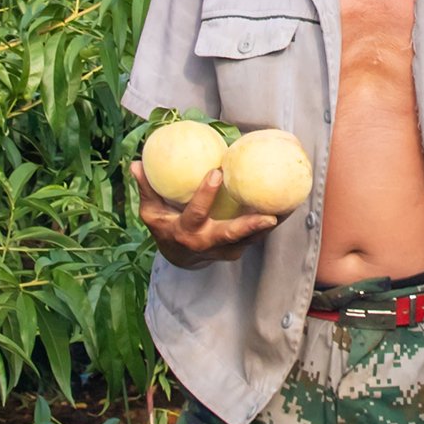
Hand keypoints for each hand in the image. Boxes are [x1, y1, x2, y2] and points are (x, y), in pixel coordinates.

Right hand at [130, 162, 277, 269]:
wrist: (179, 260)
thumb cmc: (164, 228)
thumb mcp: (151, 212)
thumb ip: (146, 189)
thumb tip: (135, 164)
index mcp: (186, 232)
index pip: (196, 213)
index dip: (205, 194)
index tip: (217, 173)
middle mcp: (207, 243)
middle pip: (231, 236)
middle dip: (250, 227)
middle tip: (269, 216)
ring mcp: (223, 250)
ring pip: (249, 239)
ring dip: (269, 227)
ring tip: (288, 208)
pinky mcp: (236, 250)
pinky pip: (255, 237)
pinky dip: (269, 226)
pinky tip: (285, 208)